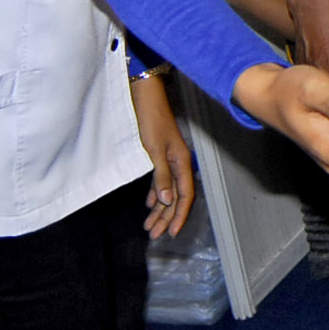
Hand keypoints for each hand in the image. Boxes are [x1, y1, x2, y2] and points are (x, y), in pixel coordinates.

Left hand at [132, 74, 194, 238]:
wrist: (144, 95)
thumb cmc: (149, 119)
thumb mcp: (153, 150)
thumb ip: (160, 176)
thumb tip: (165, 201)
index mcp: (181, 161)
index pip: (185, 195)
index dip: (179, 215)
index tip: (170, 232)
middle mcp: (178, 162)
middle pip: (176, 196)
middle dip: (166, 217)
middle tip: (154, 234)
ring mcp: (169, 158)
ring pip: (167, 190)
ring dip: (159, 208)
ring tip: (149, 225)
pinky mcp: (158, 153)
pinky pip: (160, 180)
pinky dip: (154, 194)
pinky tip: (148, 203)